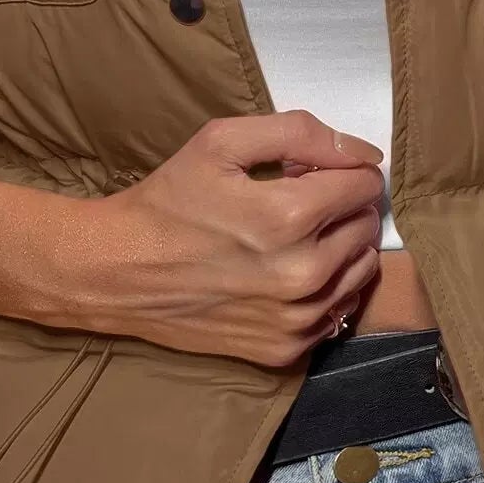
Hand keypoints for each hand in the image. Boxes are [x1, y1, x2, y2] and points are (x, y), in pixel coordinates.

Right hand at [76, 110, 384, 367]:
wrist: (117, 272)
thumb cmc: (168, 201)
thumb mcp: (220, 141)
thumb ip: (299, 133)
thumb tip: (362, 152)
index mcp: (290, 217)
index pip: (364, 184)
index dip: (342, 169)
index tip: (311, 172)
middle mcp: (302, 274)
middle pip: (366, 227)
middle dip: (341, 207)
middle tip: (295, 203)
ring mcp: (296, 319)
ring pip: (360, 272)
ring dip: (339, 248)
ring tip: (293, 239)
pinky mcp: (284, 349)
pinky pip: (337, 312)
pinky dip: (324, 290)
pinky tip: (285, 276)